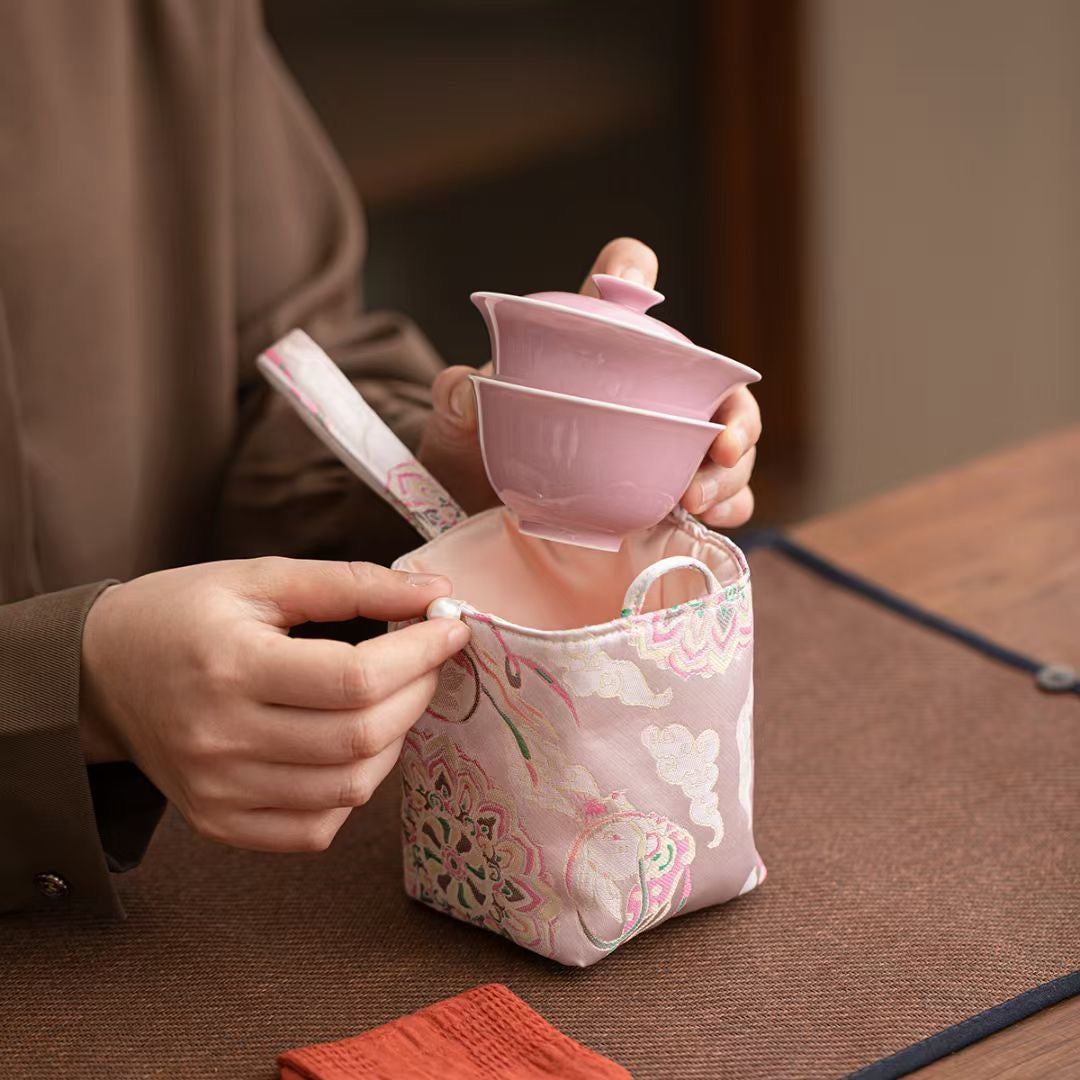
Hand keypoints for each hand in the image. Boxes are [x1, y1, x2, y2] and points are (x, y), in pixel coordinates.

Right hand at [79, 558, 468, 851]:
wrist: (99, 675)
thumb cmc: (183, 615)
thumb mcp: (259, 578)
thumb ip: (350, 584)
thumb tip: (433, 592)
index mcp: (232, 667)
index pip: (355, 679)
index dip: (420, 654)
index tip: (450, 626)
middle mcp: (223, 739)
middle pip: (361, 737)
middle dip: (418, 692)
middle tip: (427, 659)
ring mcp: (220, 792)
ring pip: (349, 787)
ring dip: (395, 739)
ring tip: (392, 697)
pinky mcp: (220, 824)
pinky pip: (316, 828)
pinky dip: (353, 789)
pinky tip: (351, 746)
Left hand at [419, 237, 759, 527]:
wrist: (471, 511)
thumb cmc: (475, 452)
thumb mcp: (460, 425)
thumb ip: (459, 400)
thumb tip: (467, 387)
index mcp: (596, 350)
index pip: (617, 285)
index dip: (628, 269)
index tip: (628, 284)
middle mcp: (644, 394)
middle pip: (716, 388)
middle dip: (737, 416)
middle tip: (723, 448)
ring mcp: (662, 450)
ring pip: (727, 450)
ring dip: (732, 475)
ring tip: (701, 500)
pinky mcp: (664, 500)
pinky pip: (713, 503)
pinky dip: (725, 510)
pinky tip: (712, 521)